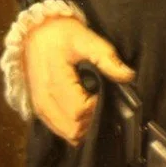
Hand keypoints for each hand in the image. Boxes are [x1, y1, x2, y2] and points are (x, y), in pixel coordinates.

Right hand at [24, 16, 134, 146]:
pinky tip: (80, 108)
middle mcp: (44, 101)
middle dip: (92, 117)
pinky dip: (73, 126)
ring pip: (68, 134)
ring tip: (90, 101)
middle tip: (98, 97)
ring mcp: (39, 108)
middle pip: (75, 128)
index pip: (80, 111)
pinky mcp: (39, 111)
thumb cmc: (62, 34)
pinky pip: (59, 131)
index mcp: (55, 82)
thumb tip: (128, 75)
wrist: (37, 32)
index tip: (101, 90)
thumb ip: (106, 58)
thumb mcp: (87, 39)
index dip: (96, 105)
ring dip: (83, 124)